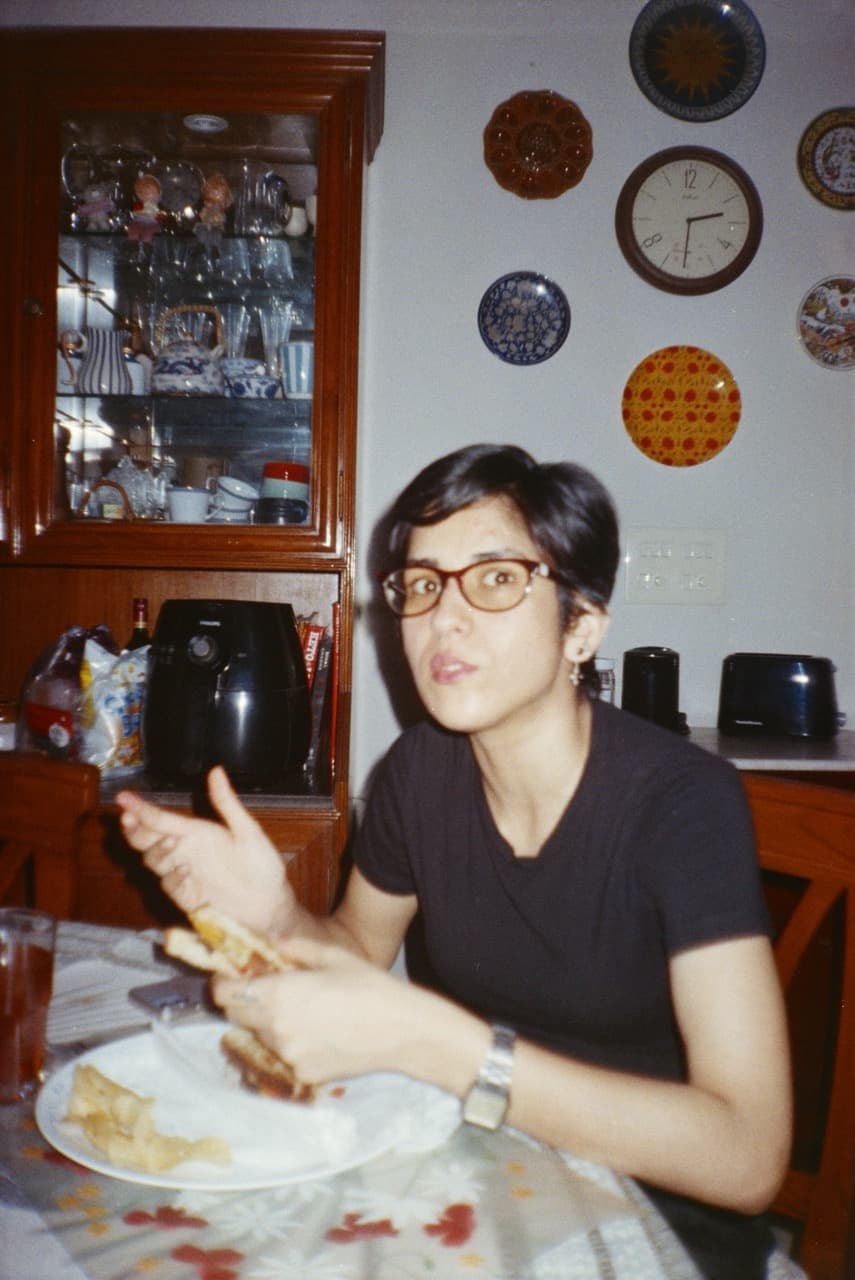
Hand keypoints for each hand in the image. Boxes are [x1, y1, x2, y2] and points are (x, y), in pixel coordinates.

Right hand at [116, 766, 295, 933]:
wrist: (272, 904)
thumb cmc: (263, 865)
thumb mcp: (248, 831)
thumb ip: (227, 803)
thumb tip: (216, 770)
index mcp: (197, 833)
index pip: (162, 819)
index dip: (140, 808)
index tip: (122, 797)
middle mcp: (186, 852)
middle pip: (147, 840)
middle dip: (135, 830)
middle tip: (128, 819)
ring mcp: (184, 875)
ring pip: (154, 861)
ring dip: (157, 851)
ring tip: (172, 841)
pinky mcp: (188, 897)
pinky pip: (170, 887)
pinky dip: (174, 878)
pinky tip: (187, 872)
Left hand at [213, 936, 438, 1085]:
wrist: (402, 1030)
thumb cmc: (369, 986)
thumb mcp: (333, 956)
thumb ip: (296, 947)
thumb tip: (272, 940)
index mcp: (279, 994)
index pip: (225, 993)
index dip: (223, 983)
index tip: (231, 975)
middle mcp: (275, 1028)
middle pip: (237, 1015)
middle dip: (244, 1000)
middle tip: (266, 989)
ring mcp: (288, 1055)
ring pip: (261, 1035)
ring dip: (267, 1021)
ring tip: (300, 1009)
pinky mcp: (302, 1073)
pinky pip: (284, 1054)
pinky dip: (291, 1042)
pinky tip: (318, 1032)